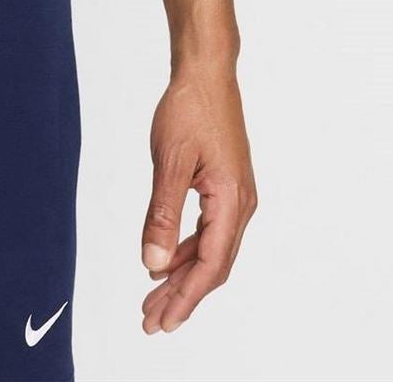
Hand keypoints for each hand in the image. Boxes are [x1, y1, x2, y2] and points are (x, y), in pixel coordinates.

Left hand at [139, 64, 255, 333]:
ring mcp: (236, 196)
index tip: (162, 321)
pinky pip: (209, 230)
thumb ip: (162, 215)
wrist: (206, 72)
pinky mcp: (226, 187)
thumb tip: (154, 263)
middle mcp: (241, 205)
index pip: (210, 266)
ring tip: (153, 298)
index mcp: (232, 201)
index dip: (186, 298)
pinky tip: (164, 259)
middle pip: (213, 266)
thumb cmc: (190, 108)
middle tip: (151, 321)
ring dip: (182, 275)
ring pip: (210, 250)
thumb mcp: (170, 162)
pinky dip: (186, 249)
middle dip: (182, 296)